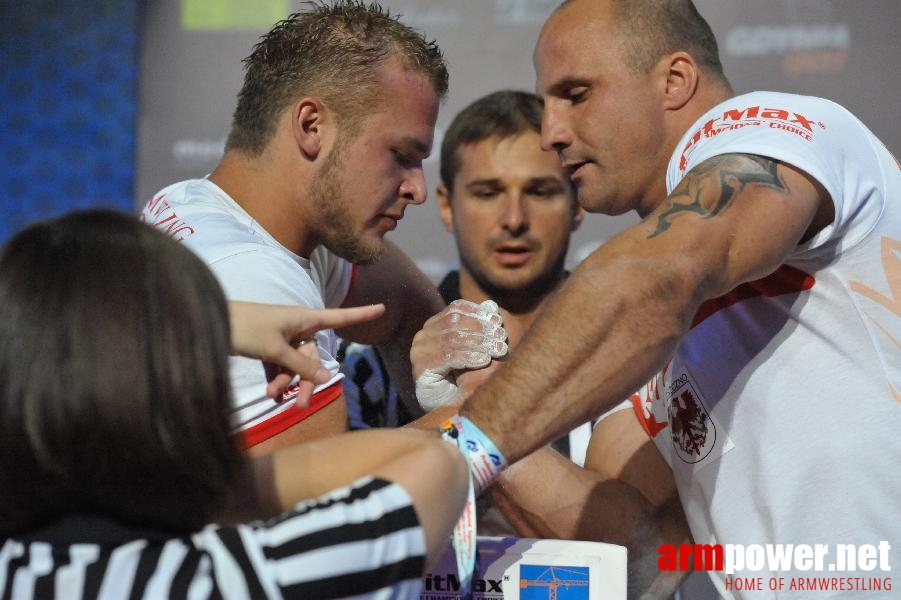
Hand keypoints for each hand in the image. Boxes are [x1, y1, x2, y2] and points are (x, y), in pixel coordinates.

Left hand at [228, 301, 385, 400]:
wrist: (210, 322)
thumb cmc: (245, 328)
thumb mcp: (275, 349)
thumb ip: (300, 365)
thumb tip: (325, 378)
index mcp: (303, 318)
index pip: (339, 316)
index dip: (361, 314)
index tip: (382, 307)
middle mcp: (296, 327)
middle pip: (313, 357)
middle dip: (307, 381)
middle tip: (301, 406)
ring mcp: (282, 338)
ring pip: (295, 365)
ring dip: (287, 383)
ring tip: (274, 398)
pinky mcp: (267, 347)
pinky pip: (280, 367)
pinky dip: (276, 379)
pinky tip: (270, 394)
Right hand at [413, 299, 507, 410]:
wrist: (449, 409)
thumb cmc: (465, 376)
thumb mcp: (477, 348)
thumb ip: (482, 326)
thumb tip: (491, 305)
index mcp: (434, 325)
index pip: (456, 309)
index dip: (478, 312)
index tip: (498, 320)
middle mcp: (423, 335)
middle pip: (455, 322)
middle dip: (482, 328)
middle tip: (502, 337)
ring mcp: (419, 351)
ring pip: (453, 338)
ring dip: (480, 342)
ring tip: (499, 350)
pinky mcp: (421, 368)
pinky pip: (448, 357)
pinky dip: (469, 357)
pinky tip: (484, 361)